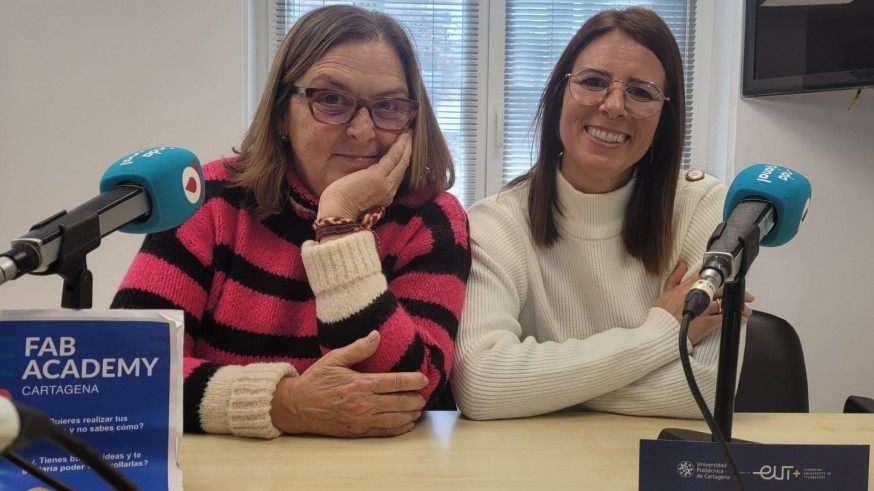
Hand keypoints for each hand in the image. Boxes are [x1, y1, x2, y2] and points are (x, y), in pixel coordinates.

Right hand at [270, 330, 427, 437]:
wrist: (297, 406)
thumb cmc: (316, 381)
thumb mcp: (335, 359)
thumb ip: (358, 348)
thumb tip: (376, 335)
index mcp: (361, 384)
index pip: (395, 382)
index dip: (413, 381)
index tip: (424, 379)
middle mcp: (364, 403)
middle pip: (399, 402)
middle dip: (416, 399)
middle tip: (425, 396)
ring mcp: (362, 420)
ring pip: (394, 419)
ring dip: (410, 414)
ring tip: (419, 409)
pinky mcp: (357, 432)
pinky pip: (383, 432)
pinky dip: (398, 429)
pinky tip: (406, 425)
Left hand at [317, 131, 411, 219]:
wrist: (337, 211)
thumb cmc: (341, 204)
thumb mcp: (361, 195)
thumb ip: (368, 185)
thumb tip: (368, 174)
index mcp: (385, 196)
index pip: (397, 176)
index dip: (402, 163)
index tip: (405, 151)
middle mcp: (389, 191)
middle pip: (403, 168)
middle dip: (408, 152)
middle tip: (411, 137)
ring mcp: (385, 183)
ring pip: (401, 161)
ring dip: (406, 146)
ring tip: (409, 134)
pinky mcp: (378, 176)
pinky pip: (393, 157)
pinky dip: (400, 146)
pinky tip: (403, 137)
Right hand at [655, 262, 753, 344]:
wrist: (661, 332)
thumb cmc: (662, 314)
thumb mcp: (665, 292)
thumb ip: (675, 277)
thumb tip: (683, 265)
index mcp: (687, 287)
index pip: (707, 277)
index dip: (721, 277)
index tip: (730, 280)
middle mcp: (698, 295)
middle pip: (721, 289)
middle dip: (735, 292)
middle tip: (747, 296)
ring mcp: (703, 309)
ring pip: (725, 304)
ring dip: (738, 307)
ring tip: (746, 310)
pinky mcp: (707, 322)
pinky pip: (725, 318)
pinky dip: (736, 318)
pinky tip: (742, 319)